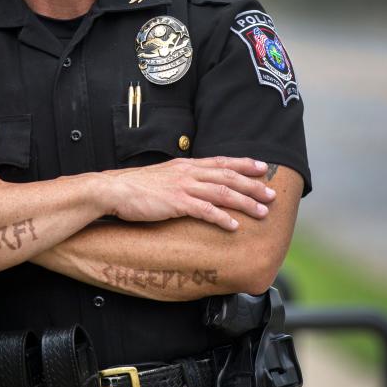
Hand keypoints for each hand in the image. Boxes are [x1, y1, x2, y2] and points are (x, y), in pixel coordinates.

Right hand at [100, 156, 277, 230]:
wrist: (115, 190)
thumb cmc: (137, 187)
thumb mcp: (164, 175)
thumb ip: (182, 177)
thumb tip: (196, 184)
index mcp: (187, 165)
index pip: (222, 161)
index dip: (244, 163)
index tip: (262, 167)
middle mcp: (189, 172)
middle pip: (229, 176)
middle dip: (253, 186)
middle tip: (272, 194)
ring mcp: (184, 187)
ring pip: (223, 193)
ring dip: (245, 202)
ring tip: (262, 212)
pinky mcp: (177, 203)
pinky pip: (205, 210)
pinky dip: (223, 217)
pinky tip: (235, 225)